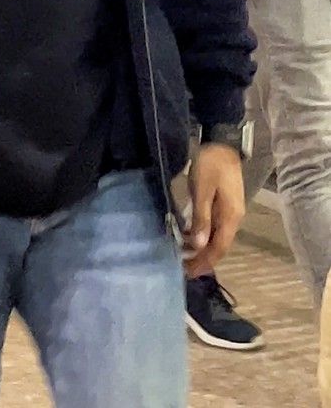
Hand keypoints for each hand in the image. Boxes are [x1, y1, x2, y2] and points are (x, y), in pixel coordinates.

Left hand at [183, 144, 244, 278]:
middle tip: (183, 269)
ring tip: (183, 255)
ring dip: (202, 248)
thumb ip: (202, 217)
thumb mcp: (202, 190)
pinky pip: (215, 227)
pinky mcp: (225, 204)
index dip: (204, 262)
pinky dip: (203, 235)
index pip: (219, 248)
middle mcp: (234, 218)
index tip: (188, 273)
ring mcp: (231, 211)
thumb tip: (200, 245)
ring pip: (217, 237)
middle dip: (203, 259)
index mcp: (231, 217)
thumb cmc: (211, 165)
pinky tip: (190, 236)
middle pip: (220, 246)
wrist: (222, 143)